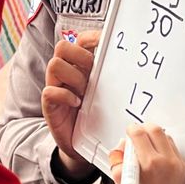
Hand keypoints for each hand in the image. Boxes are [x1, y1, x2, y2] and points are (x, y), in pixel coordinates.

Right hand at [42, 30, 99, 176]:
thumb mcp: (106, 93)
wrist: (82, 146)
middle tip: (93, 72)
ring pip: (55, 65)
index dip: (90, 38)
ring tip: (85, 91)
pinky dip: (66, 95)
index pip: (79, 41)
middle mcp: (65, 74)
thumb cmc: (95, 117)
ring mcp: (56, 88)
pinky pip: (50, 91)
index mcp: (80, 67)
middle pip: (62, 47)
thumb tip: (134, 63)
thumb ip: (111, 77)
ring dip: (74, 76)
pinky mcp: (50, 105)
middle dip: (80, 56)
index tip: (105, 42)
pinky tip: (77, 103)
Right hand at [110, 123, 184, 183]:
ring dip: (155, 138)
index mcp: (149, 163)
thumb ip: (118, 156)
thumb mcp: (120, 177)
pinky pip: (174, 151)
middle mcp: (167, 162)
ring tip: (146, 148)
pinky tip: (155, 158)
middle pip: (156, 130)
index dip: (131, 129)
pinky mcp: (183, 170)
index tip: (128, 132)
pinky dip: (164, 150)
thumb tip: (123, 144)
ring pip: (167, 138)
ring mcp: (178, 166)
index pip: (139, 133)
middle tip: (137, 136)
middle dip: (144, 129)